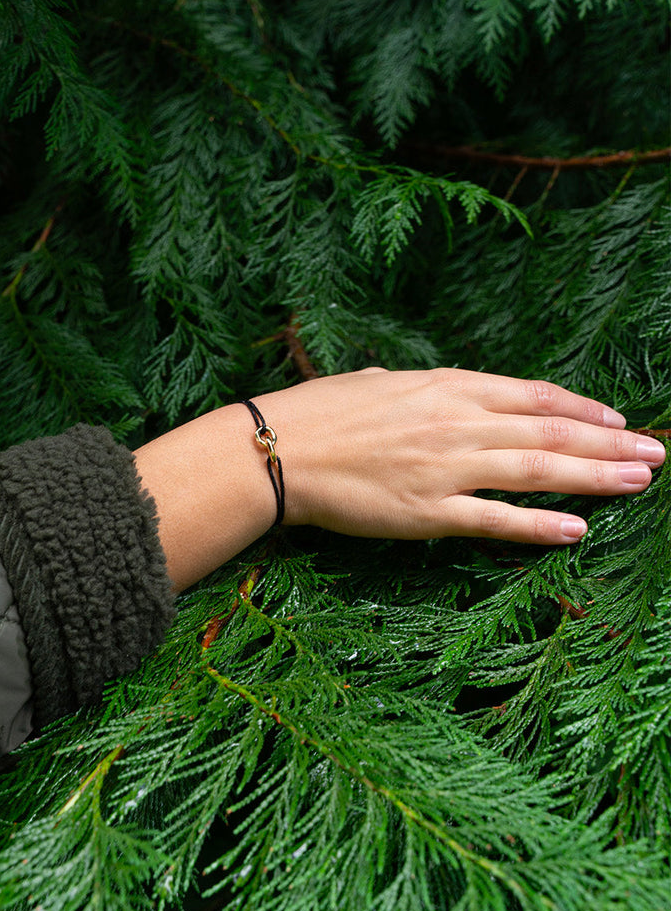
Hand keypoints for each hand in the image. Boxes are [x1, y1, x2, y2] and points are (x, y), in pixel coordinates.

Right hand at [137, 368, 665, 589]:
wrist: (278, 450)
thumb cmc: (321, 411)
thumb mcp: (381, 381)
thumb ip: (426, 389)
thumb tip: (449, 392)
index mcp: (446, 386)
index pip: (533, 396)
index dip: (583, 409)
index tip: (619, 419)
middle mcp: (457, 422)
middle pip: (550, 434)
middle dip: (610, 445)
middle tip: (657, 454)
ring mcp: (446, 468)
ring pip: (537, 472)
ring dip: (594, 478)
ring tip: (638, 482)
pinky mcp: (427, 512)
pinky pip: (494, 520)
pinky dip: (540, 525)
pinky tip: (577, 529)